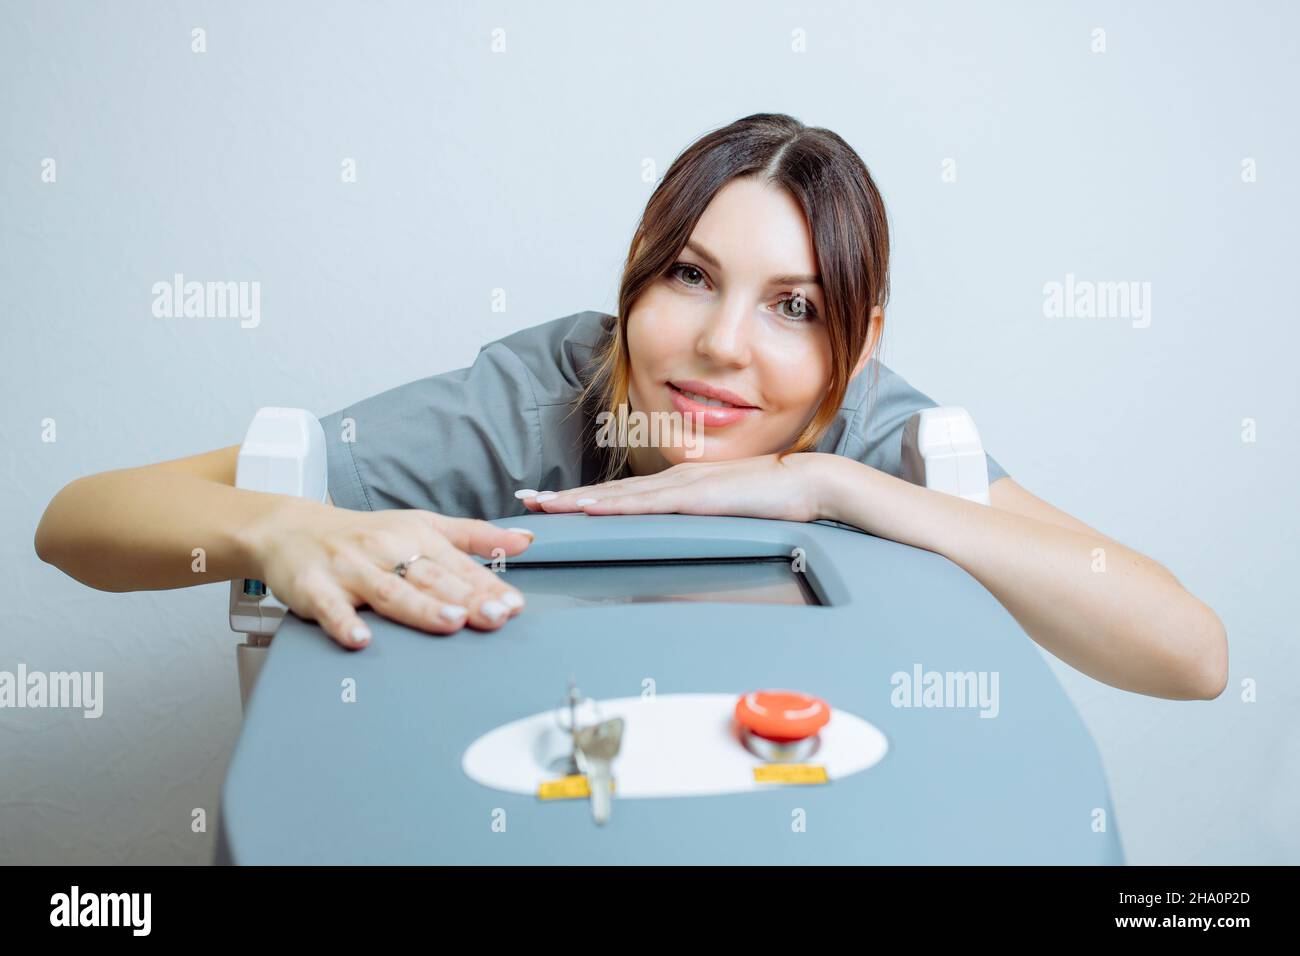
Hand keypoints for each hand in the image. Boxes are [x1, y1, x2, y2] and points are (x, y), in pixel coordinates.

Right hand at [239, 498, 534, 649]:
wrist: (291, 528)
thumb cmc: (364, 533)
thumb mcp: (422, 525)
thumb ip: (474, 536)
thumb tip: (526, 540)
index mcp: (416, 537)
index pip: (458, 566)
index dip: (488, 586)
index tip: (513, 605)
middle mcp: (386, 549)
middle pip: (431, 579)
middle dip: (465, 599)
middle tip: (495, 616)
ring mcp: (351, 569)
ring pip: (390, 591)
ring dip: (420, 608)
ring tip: (449, 623)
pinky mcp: (315, 587)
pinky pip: (331, 607)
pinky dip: (344, 623)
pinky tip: (361, 639)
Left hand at [517, 453, 834, 522]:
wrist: (803, 483)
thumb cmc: (769, 501)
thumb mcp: (722, 514)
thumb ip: (697, 521)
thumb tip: (676, 535)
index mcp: (676, 487)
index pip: (619, 495)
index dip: (582, 499)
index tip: (549, 503)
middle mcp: (670, 482)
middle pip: (606, 493)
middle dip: (564, 498)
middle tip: (526, 502)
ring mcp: (681, 487)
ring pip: (617, 496)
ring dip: (577, 501)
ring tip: (543, 505)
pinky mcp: (694, 498)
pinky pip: (646, 504)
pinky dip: (614, 507)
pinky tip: (590, 509)